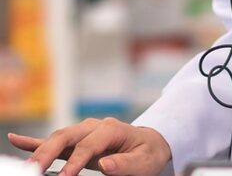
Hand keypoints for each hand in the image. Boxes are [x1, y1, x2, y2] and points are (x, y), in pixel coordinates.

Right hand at [8, 117, 171, 175]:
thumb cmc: (147, 153)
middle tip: (32, 172)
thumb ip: (126, 164)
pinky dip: (34, 141)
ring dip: (39, 153)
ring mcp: (83, 132)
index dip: (76, 162)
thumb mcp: (145, 161)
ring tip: (24, 170)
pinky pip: (53, 140)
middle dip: (48, 153)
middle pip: (67, 136)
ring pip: (57, 138)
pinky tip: (15, 139)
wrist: (149, 143)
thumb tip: (105, 165)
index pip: (89, 145)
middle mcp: (94, 127)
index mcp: (112, 129)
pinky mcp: (76, 141)